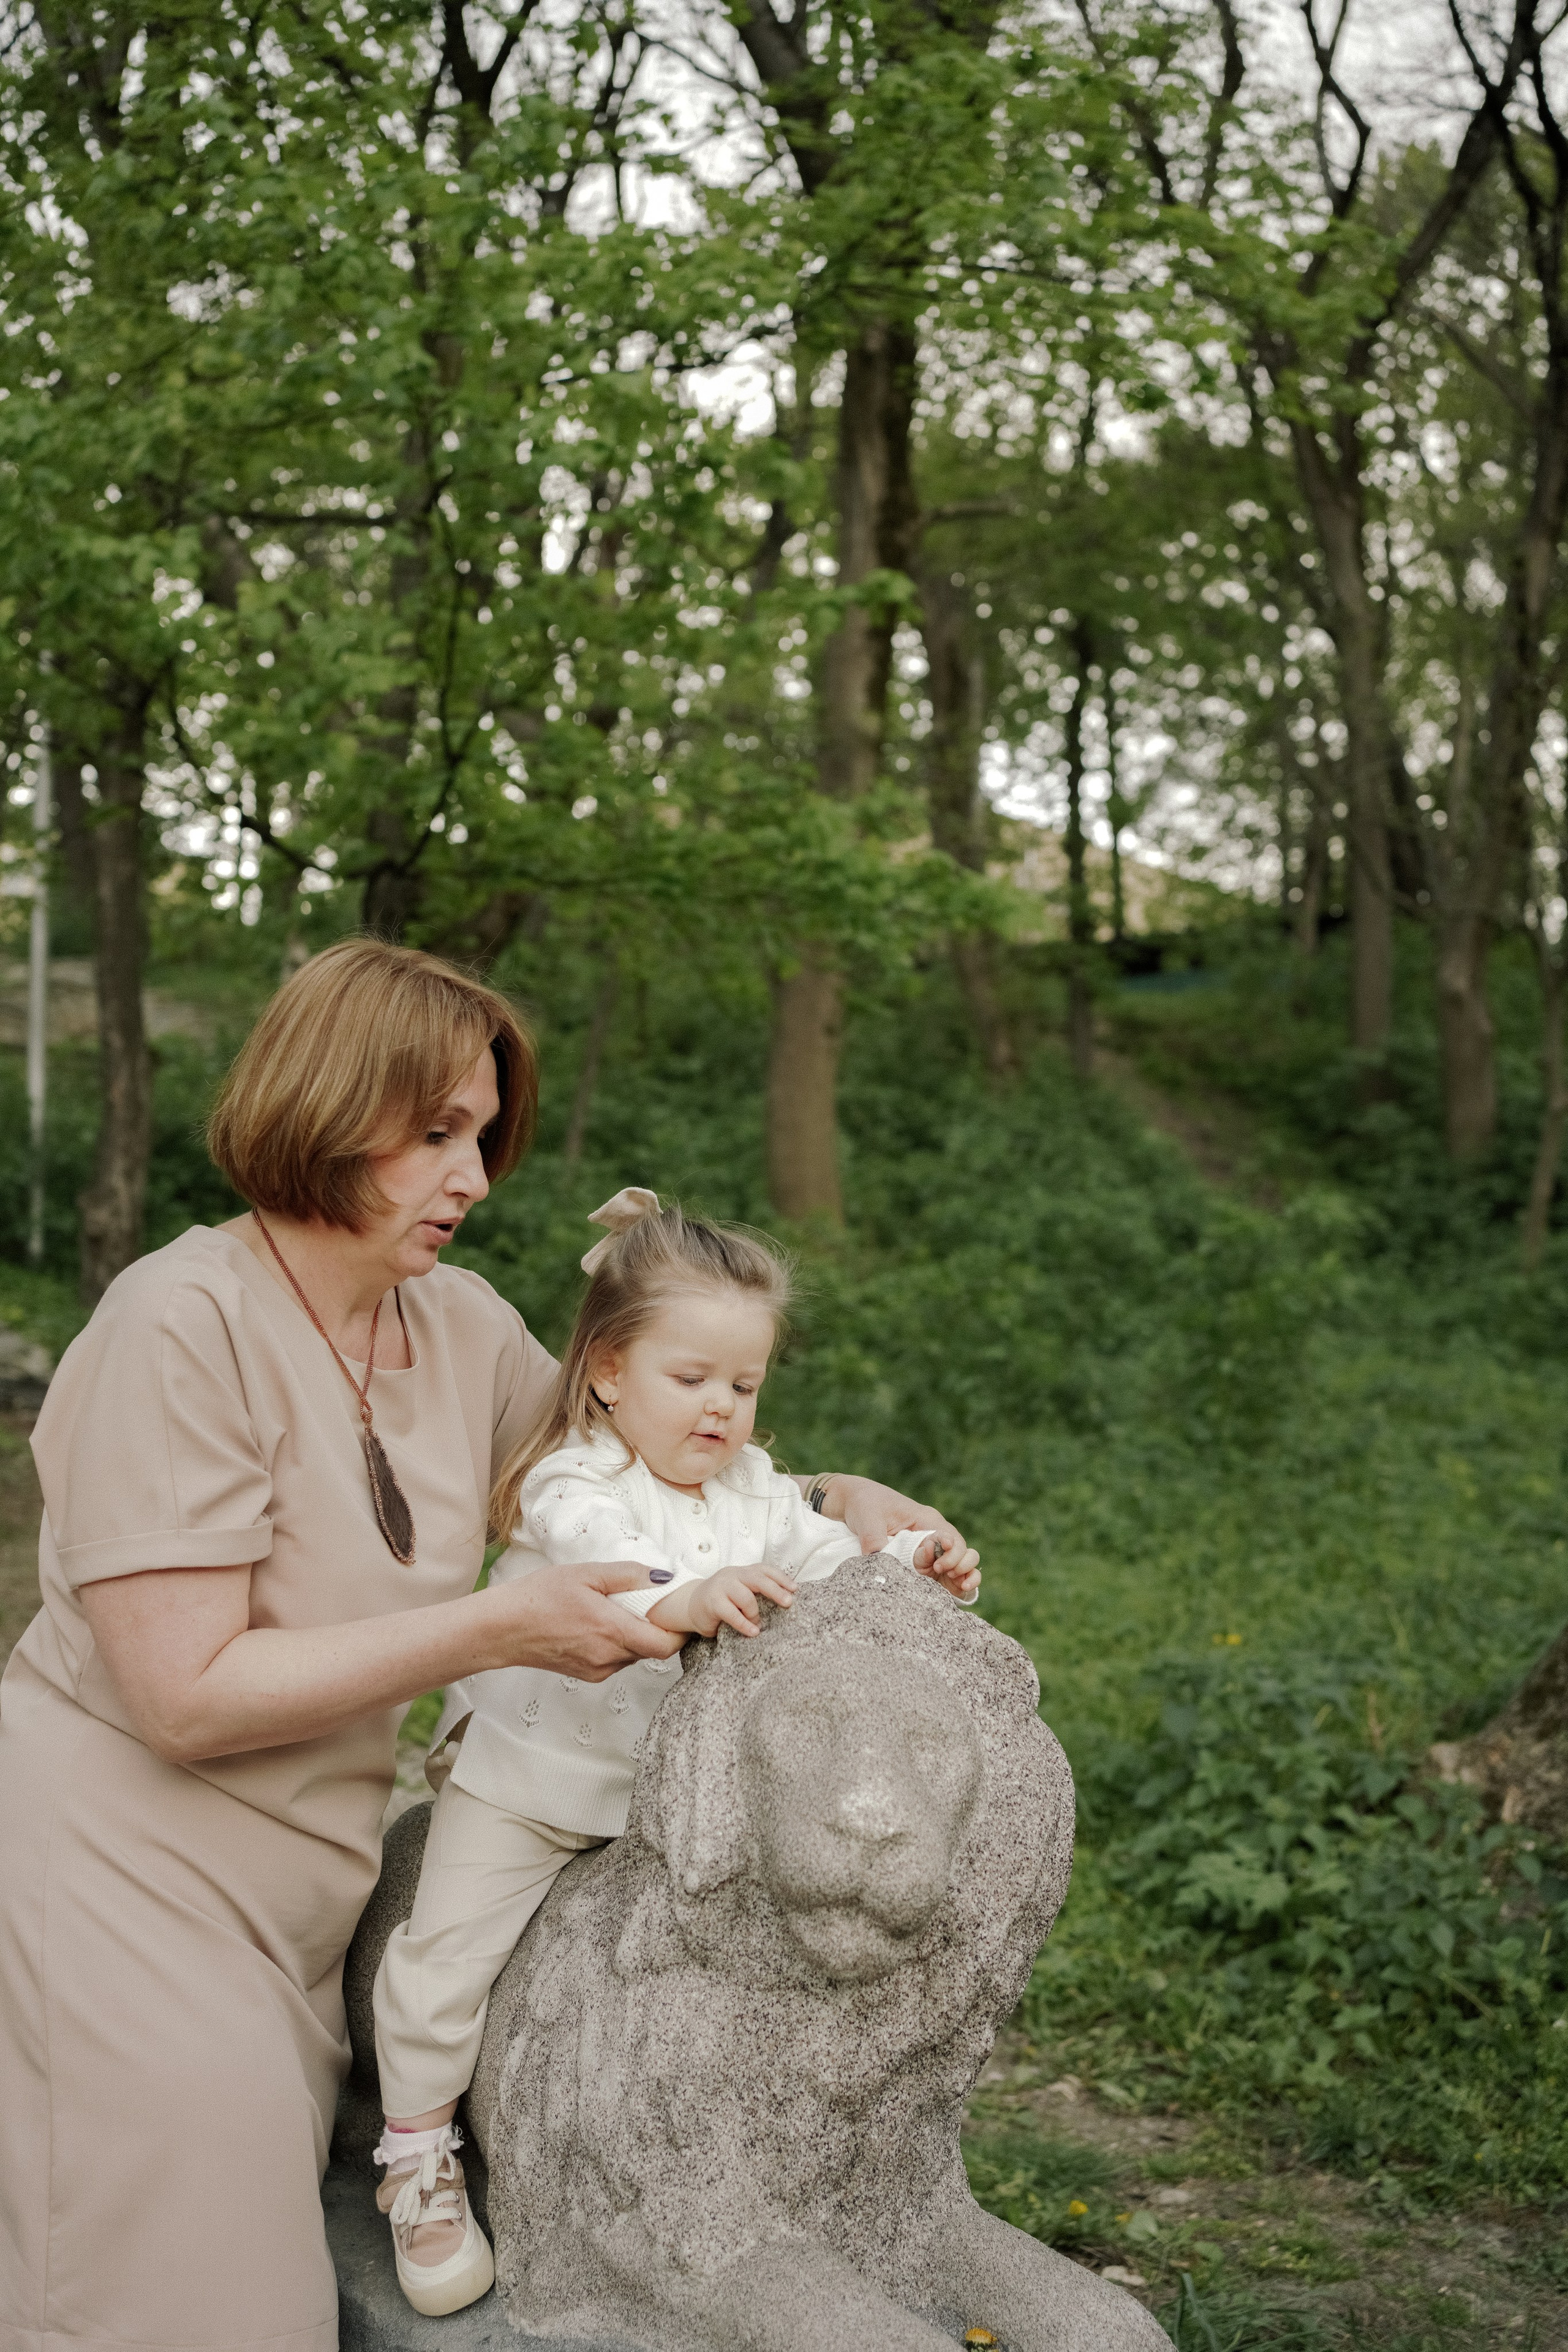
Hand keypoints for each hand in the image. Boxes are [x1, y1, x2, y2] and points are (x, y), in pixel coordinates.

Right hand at [490, 1564, 685, 1679]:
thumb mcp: (585, 1573)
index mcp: (612, 1632)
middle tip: (650, 1603)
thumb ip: (628, 1575)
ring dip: (637, 1636)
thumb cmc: (539, 1597)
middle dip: (657, 1629)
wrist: (502, 1628)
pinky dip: (619, 1644)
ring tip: (619, 1610)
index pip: (665, 1646)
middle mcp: (608, 1658)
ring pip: (635, 1656)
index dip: (679, 1631)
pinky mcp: (587, 1675)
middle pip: (653, 1651)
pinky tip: (600, 1624)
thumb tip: (662, 1578)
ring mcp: (597, 1670)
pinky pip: (616, 1660)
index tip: (677, 1612)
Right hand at [648, 1564, 798, 1639]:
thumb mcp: (739, 1591)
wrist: (690, 1605)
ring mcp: (721, 1587)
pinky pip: (732, 1613)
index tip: (795, 1589)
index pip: (764, 1570)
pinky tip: (753, 1632)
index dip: (781, 1578)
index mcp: (742, 1572)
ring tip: (758, 1624)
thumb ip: (755, 1592)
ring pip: (745, 1596)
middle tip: (789, 1603)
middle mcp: (732, 1575)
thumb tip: (785, 1601)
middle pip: (758, 1579)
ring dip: (755, 1613)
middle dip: (775, 1590)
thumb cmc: (721, 1601)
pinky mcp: (712, 1602)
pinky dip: (744, 1624)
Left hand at [819, 1475, 979, 1592]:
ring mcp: (929, 1551)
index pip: (952, 1539)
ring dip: (963, 1577)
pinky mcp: (920, 1563)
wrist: (852, 1501)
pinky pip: (942, 1576)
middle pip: (962, 1554)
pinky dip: (952, 1586)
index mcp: (927, 1520)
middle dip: (962, 1567)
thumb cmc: (865, 1503)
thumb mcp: (868, 1518)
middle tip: (943, 1573)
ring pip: (958, 1566)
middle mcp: (933, 1535)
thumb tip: (879, 1563)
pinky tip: (952, 1596)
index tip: (938, 1565)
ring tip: (960, 1588)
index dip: (953, 1555)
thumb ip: (875, 1540)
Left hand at [904, 1529, 981, 1604]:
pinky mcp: (965, 1578)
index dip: (947, 1539)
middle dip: (952, 1558)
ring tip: (950, 1575)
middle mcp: (954, 1551)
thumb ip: (922, 1553)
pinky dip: (973, 1581)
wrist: (921, 1583)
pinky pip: (975, 1577)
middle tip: (937, 1567)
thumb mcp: (916, 1559)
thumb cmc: (919, 1566)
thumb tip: (930, 1545)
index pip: (946, 1536)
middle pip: (961, 1547)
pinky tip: (964, 1586)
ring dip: (963, 1566)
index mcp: (940, 1541)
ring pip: (973, 1558)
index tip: (946, 1545)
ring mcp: (961, 1564)